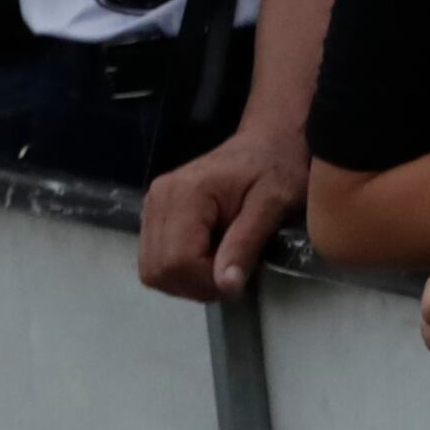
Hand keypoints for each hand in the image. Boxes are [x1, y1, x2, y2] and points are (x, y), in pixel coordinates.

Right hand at [137, 117, 303, 299]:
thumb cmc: (277, 167)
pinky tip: (209, 255)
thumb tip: (225, 286)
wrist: (268, 142)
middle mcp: (159, 198)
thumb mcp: (274, 205)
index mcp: (187, 193)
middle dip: (196, 284)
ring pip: (152, 270)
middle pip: (158, 270)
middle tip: (231, 274)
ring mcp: (153, 205)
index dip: (206, 282)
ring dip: (187, 279)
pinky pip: (155, 258)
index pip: (177, 261)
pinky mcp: (155, 213)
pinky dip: (180, 269)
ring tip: (222, 262)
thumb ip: (246, 244)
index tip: (238, 278)